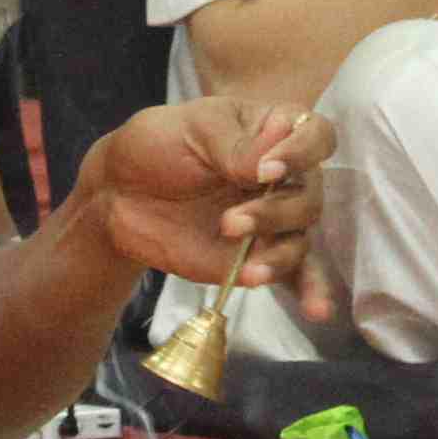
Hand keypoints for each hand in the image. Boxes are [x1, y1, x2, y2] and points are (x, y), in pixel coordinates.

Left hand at [82, 99, 333, 322]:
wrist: (119, 194)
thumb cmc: (158, 145)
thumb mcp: (191, 128)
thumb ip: (234, 146)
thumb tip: (271, 167)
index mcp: (275, 132)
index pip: (316, 136)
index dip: (302, 153)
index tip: (268, 170)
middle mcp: (285, 177)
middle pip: (309, 196)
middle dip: (276, 213)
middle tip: (230, 222)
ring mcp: (274, 220)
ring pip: (300, 239)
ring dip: (279, 255)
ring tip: (249, 270)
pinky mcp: (259, 257)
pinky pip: (296, 275)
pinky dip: (310, 291)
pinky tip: (317, 310)